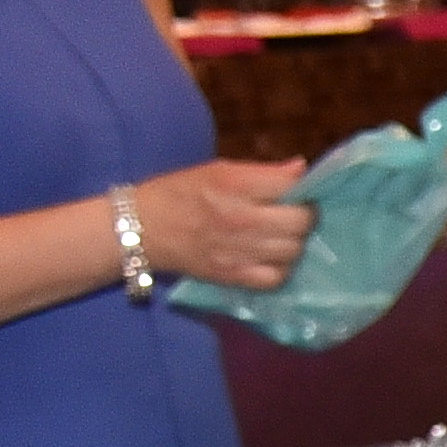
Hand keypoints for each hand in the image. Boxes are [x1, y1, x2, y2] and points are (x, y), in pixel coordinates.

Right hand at [124, 156, 317, 290]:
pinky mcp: (233, 276)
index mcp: (235, 185)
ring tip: (283, 236)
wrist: (141, 228)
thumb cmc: (180, 192)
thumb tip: (301, 169)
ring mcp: (238, 251)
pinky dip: (281, 268)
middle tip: (296, 214)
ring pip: (293, 250)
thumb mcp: (218, 170)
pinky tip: (273, 258)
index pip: (291, 187)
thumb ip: (263, 172)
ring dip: (295, 242)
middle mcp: (240, 218)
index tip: (301, 192)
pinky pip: (276, 278)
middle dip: (305, 216)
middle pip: (300, 222)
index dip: (304, 189)